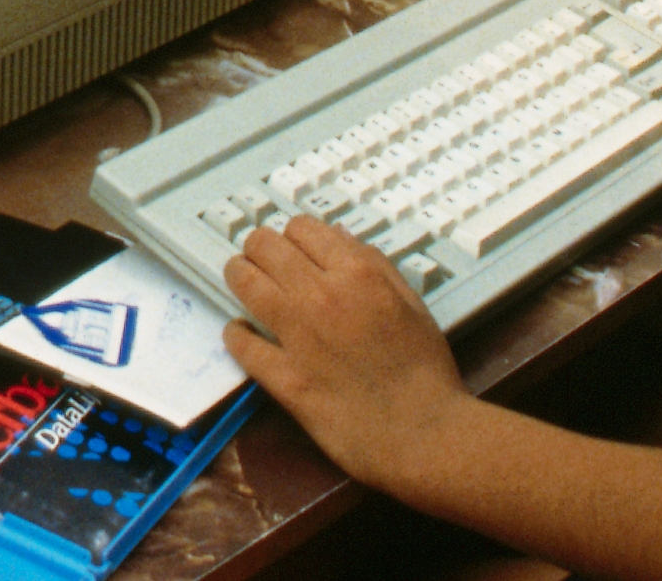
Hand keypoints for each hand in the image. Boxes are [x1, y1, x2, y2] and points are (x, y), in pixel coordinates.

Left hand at [222, 217, 463, 491]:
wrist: (424, 434)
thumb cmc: (425, 371)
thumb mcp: (412, 303)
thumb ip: (375, 265)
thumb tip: (338, 238)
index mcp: (357, 274)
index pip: (301, 227)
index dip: (293, 234)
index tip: (290, 245)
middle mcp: (322, 296)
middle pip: (264, 246)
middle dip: (259, 247)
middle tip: (259, 257)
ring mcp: (299, 337)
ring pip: (245, 282)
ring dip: (238, 275)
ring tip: (240, 279)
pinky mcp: (285, 378)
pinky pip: (242, 344)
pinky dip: (236, 333)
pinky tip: (240, 332)